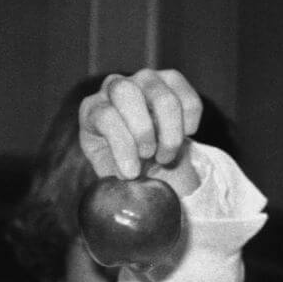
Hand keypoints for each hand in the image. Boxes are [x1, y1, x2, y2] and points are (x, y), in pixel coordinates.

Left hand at [79, 69, 202, 192]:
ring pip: (162, 95)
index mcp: (92, 111)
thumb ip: (115, 186)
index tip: (132, 174)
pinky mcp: (171, 80)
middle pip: (126, 91)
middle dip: (143, 129)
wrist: (150, 161)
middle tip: (149, 156)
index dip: (121, 145)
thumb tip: (126, 202)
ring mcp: (143, 80)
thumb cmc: (127, 170)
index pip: (104, 115)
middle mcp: (114, 88)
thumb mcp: (114, 180)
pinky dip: (190, 123)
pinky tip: (183, 138)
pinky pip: (188, 96)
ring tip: (167, 157)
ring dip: (171, 133)